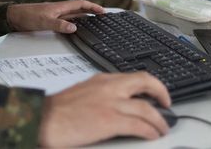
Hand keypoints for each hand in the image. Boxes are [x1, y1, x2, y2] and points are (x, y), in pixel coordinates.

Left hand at [6, 0, 104, 32]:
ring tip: (92, 23)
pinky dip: (73, 23)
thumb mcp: (44, 22)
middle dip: (91, 11)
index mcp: (60, 7)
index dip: (92, 7)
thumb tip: (75, 28)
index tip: (102, 11)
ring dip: (83, 17)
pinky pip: (65, 21)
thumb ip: (59, 25)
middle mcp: (59, 9)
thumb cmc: (27, 16)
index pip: (81, 4)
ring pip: (73, 15)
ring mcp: (54, 15)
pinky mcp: (49, 20)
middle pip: (79, 9)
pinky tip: (74, 29)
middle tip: (102, 17)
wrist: (12, 17)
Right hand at [38, 72, 170, 146]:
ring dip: (159, 121)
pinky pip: (139, 125)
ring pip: (147, 109)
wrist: (43, 119)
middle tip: (167, 105)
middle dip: (162, 93)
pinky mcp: (110, 120)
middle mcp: (109, 87)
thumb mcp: (82, 94)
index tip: (157, 92)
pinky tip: (152, 136)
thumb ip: (100, 95)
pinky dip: (149, 131)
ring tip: (162, 129)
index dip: (151, 84)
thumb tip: (114, 105)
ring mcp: (111, 103)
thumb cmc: (56, 112)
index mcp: (102, 80)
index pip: (134, 76)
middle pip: (146, 83)